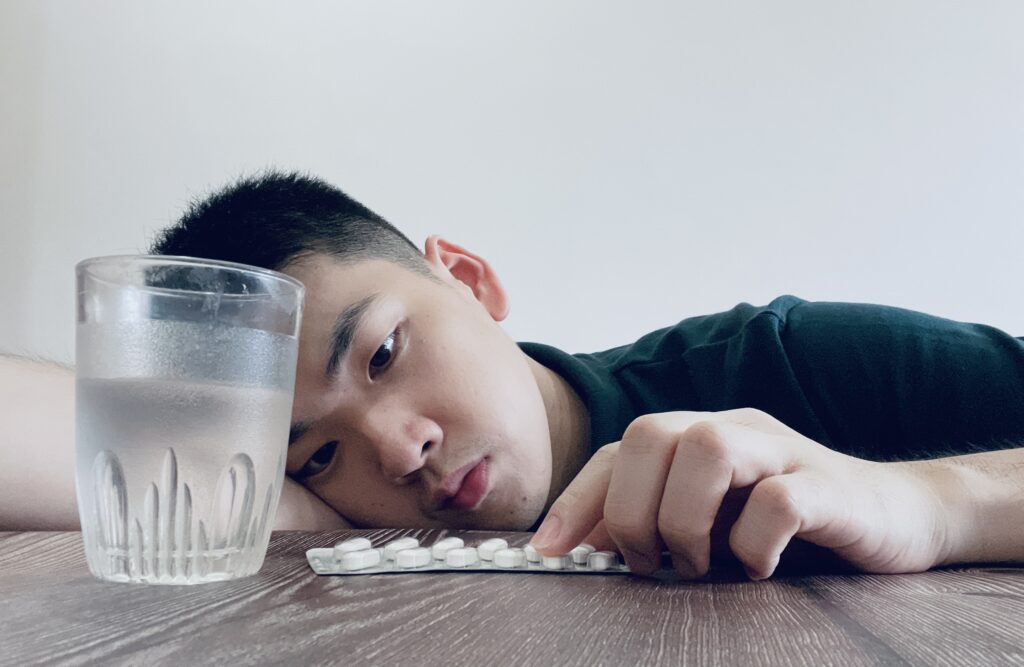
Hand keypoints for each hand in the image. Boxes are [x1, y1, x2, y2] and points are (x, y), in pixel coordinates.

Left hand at [530, 408, 951, 579]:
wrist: (896, 515)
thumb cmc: (791, 523)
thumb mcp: (715, 519)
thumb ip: (659, 519)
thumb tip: (589, 545)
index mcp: (699, 436)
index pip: (621, 449)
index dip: (579, 499)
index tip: (548, 551)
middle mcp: (735, 431)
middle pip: (652, 434)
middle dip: (632, 509)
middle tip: (650, 562)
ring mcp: (783, 451)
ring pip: (707, 449)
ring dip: (686, 520)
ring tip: (701, 566)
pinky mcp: (828, 485)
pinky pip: (778, 499)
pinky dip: (754, 542)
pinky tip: (758, 568)